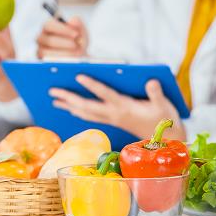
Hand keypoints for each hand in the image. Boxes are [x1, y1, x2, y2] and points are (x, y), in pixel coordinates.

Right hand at [37, 16, 87, 58]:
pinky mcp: (43, 62)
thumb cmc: (77, 43)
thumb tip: (73, 20)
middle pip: (48, 40)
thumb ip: (78, 25)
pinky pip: (48, 63)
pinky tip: (71, 61)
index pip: (49, 25)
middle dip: (64, 43)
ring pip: (46, 53)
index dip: (62, 29)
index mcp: (48, 27)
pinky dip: (60, 62)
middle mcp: (42, 38)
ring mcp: (40, 50)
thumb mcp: (81, 32)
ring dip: (63, 54)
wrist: (79, 58)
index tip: (76, 34)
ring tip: (76, 54)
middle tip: (77, 46)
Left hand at [49, 75, 186, 140]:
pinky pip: (90, 117)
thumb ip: (156, 93)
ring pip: (85, 113)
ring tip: (54, 99)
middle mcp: (114, 114)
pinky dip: (78, 111)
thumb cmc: (164, 119)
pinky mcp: (112, 121)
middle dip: (69, 98)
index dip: (92, 85)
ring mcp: (111, 119)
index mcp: (125, 108)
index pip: (105, 94)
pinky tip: (69, 108)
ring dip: (68, 106)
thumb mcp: (164, 105)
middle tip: (52, 90)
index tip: (79, 76)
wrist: (164, 139)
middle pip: (87, 106)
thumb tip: (152, 81)